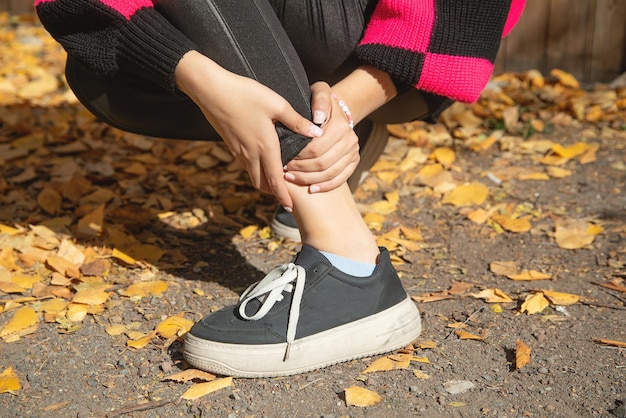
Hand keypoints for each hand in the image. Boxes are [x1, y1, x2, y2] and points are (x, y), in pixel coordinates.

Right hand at [174, 51, 321, 209]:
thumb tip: (317, 133)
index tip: (291, 207)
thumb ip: (297, 121)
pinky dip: (255, 170)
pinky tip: (261, 161)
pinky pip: (245, 165)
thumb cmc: (245, 94)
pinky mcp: (230, 144)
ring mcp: (238, 150)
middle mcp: (250, 154)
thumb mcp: (277, 104)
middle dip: (274, 192)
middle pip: (262, 183)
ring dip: (263, 182)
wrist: (210, 90)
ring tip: (276, 182)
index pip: (275, 180)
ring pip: (252, 175)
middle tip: (286, 197)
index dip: (283, 196)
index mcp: (265, 147)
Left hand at [283, 82, 360, 192]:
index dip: (298, 155)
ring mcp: (353, 152)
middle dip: (301, 169)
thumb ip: (319, 101)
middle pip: (323, 162)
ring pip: (330, 173)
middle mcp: (351, 140)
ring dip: (309, 178)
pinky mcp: (354, 162)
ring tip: (291, 178)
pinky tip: (312, 189)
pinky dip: (326, 186)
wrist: (336, 111)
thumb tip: (318, 119)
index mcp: (341, 125)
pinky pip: (341, 179)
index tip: (282, 158)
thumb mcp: (319, 92)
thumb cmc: (320, 102)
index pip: (316, 147)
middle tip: (284, 170)